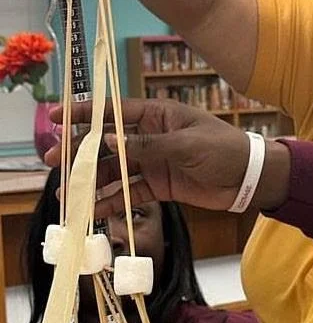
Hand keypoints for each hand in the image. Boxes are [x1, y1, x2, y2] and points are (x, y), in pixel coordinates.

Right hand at [45, 98, 290, 216]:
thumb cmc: (223, 150)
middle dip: (81, 152)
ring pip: (116, 171)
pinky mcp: (160, 185)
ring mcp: (153, 162)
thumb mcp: (185, 144)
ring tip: (68, 195)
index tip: (56, 117)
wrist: (250, 178)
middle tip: (52, 161)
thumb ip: (147, 145)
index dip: (84, 114)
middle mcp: (151, 137)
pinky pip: (130, 192)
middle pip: (108, 144)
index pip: (114, 112)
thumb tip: (108, 140)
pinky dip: (113, 200)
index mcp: (157, 116)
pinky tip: (93, 210)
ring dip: (93, 182)